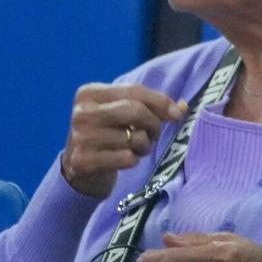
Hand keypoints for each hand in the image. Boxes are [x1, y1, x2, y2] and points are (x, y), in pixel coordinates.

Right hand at [58, 84, 186, 198]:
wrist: (81, 171)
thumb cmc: (108, 136)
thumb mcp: (122, 115)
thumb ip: (150, 106)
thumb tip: (181, 107)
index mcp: (89, 93)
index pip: (133, 90)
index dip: (160, 101)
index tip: (177, 113)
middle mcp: (81, 113)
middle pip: (134, 110)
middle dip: (154, 124)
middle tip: (155, 134)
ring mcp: (80, 137)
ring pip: (133, 137)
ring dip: (144, 146)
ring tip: (137, 148)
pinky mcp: (83, 161)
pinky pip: (126, 158)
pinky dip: (134, 160)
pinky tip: (125, 159)